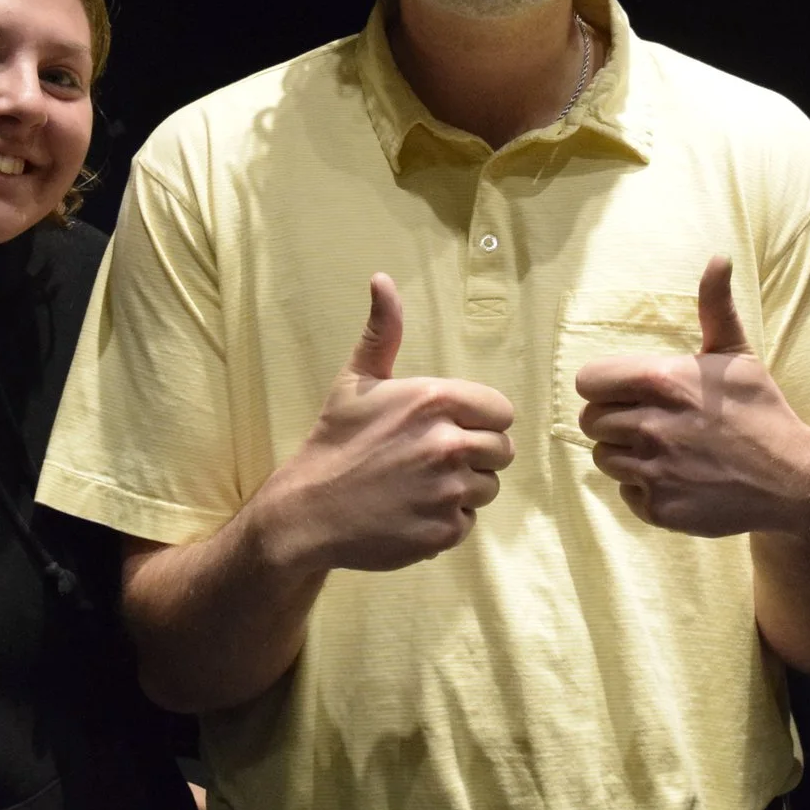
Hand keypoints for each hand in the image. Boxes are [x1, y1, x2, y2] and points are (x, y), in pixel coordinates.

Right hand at [253, 274, 514, 571]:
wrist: (308, 509)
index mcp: (436, 400)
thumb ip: (383, 331)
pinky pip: (468, 522)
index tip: (451, 428)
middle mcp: (449, 444)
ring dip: (463, 489)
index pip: (501, 412)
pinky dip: (446, 521)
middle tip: (433, 460)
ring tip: (421, 485)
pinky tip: (414, 511)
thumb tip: (382, 279)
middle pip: (501, 451)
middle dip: (475, 455)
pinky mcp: (444, 531)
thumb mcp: (357, 379)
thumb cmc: (336, 440)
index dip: (480, 421)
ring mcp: (448, 490)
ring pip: (487, 488)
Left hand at [574, 256, 809, 537]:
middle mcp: (652, 425)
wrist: (792, 480)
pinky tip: (676, 477)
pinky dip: (644, 489)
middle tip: (648, 421)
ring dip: (626, 454)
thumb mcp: (737, 354)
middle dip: (613, 419)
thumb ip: (714, 306)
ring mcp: (654, 470)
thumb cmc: (760, 410)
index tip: (624, 391)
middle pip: (591, 421)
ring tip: (664, 449)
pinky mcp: (659, 508)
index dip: (603, 386)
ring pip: (604, 458)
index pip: (588, 382)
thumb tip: (718, 257)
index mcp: (663, 381)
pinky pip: (626, 493)